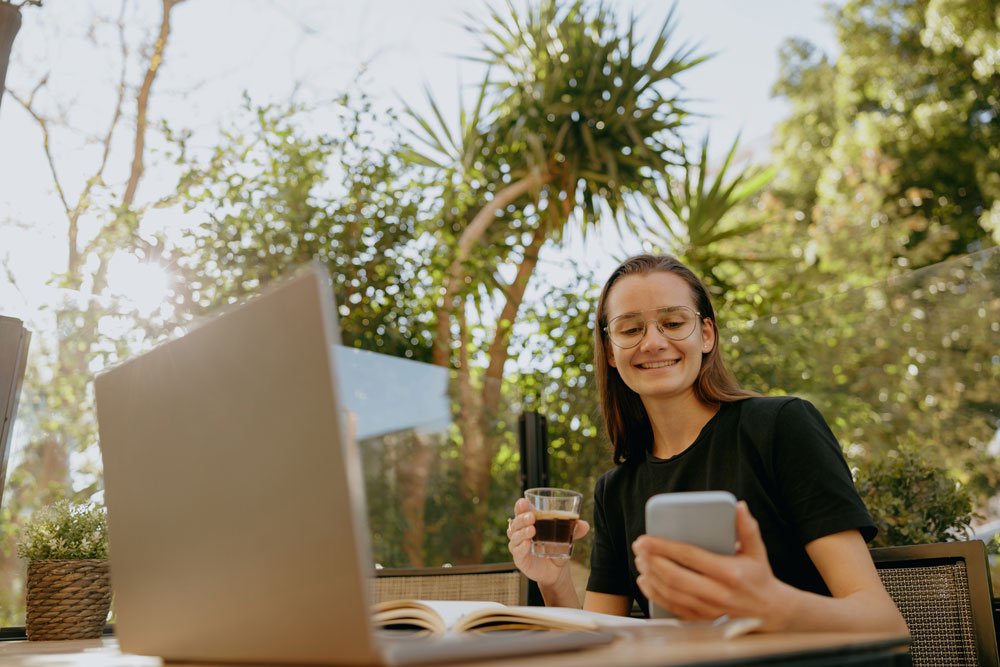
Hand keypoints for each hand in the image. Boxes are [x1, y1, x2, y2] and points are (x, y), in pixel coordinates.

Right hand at [507, 497, 589, 586]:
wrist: (556, 570)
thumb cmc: (557, 548)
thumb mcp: (566, 537)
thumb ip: (574, 530)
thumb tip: (585, 525)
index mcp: (529, 522)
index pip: (520, 511)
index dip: (520, 506)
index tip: (524, 502)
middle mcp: (521, 532)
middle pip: (516, 522)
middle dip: (522, 518)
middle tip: (532, 517)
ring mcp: (519, 546)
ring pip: (514, 536)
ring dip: (522, 532)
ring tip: (532, 530)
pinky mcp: (520, 559)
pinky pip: (517, 551)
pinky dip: (521, 547)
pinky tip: (528, 544)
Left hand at [632, 501, 791, 629]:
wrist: (772, 614)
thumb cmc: (760, 578)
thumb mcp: (757, 551)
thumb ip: (747, 528)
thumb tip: (740, 507)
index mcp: (729, 573)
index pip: (690, 557)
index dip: (664, 547)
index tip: (647, 539)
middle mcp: (718, 594)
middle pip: (675, 576)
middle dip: (652, 560)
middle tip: (639, 547)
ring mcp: (709, 609)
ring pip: (671, 593)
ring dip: (651, 576)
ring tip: (640, 560)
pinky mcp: (703, 620)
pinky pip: (673, 607)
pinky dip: (655, 594)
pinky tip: (645, 581)